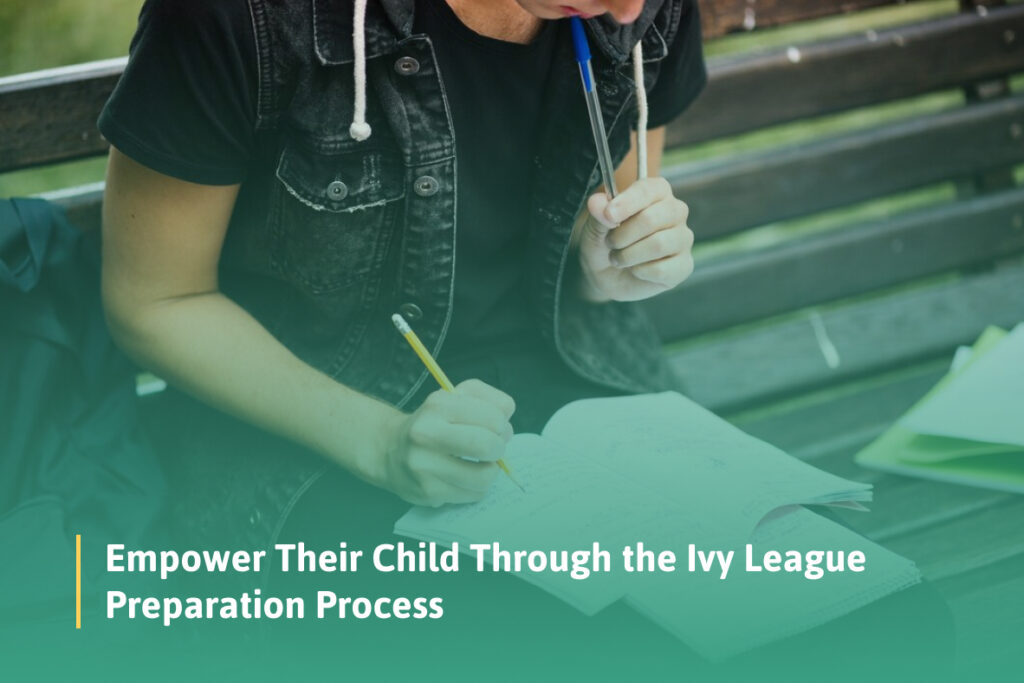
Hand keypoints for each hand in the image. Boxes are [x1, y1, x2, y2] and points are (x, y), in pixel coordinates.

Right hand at [375, 379, 515, 506]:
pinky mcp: (428, 492)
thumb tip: (507, 423)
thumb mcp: (456, 398)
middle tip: (493, 449)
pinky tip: (465, 477)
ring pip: (483, 477)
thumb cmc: (433, 422)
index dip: (502, 425)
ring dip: (491, 471)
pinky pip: (472, 494)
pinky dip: (477, 486)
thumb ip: (489, 399)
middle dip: (499, 449)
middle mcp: (426, 434)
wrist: (390, 450)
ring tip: (482, 464)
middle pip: (487, 446)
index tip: (496, 428)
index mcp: (438, 406)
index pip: (493, 417)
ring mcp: (425, 466)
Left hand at [577, 177, 693, 301]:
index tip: (609, 215)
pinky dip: (640, 272)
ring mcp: (683, 238)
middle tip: (610, 243)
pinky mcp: (684, 265)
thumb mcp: (594, 226)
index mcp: (657, 192)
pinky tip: (635, 270)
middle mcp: (675, 211)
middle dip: (623, 235)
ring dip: (629, 255)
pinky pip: (662, 269)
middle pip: (652, 219)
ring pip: (658, 245)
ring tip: (618, 258)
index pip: (648, 190)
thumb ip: (598, 213)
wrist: (606, 276)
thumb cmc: (605, 243)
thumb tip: (597, 203)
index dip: (627, 203)